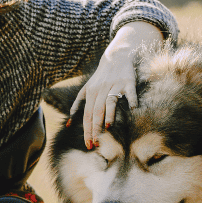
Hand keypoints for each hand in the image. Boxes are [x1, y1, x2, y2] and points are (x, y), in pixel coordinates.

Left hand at [73, 21, 163, 148]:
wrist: (116, 57)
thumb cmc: (101, 78)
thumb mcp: (86, 89)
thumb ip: (77, 105)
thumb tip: (68, 124)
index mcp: (90, 94)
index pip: (87, 115)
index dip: (87, 130)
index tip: (88, 145)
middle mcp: (101, 90)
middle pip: (96, 111)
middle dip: (95, 128)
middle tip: (96, 143)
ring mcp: (114, 85)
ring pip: (110, 101)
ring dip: (109, 113)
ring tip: (108, 127)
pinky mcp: (128, 81)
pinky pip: (129, 91)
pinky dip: (131, 99)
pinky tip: (133, 108)